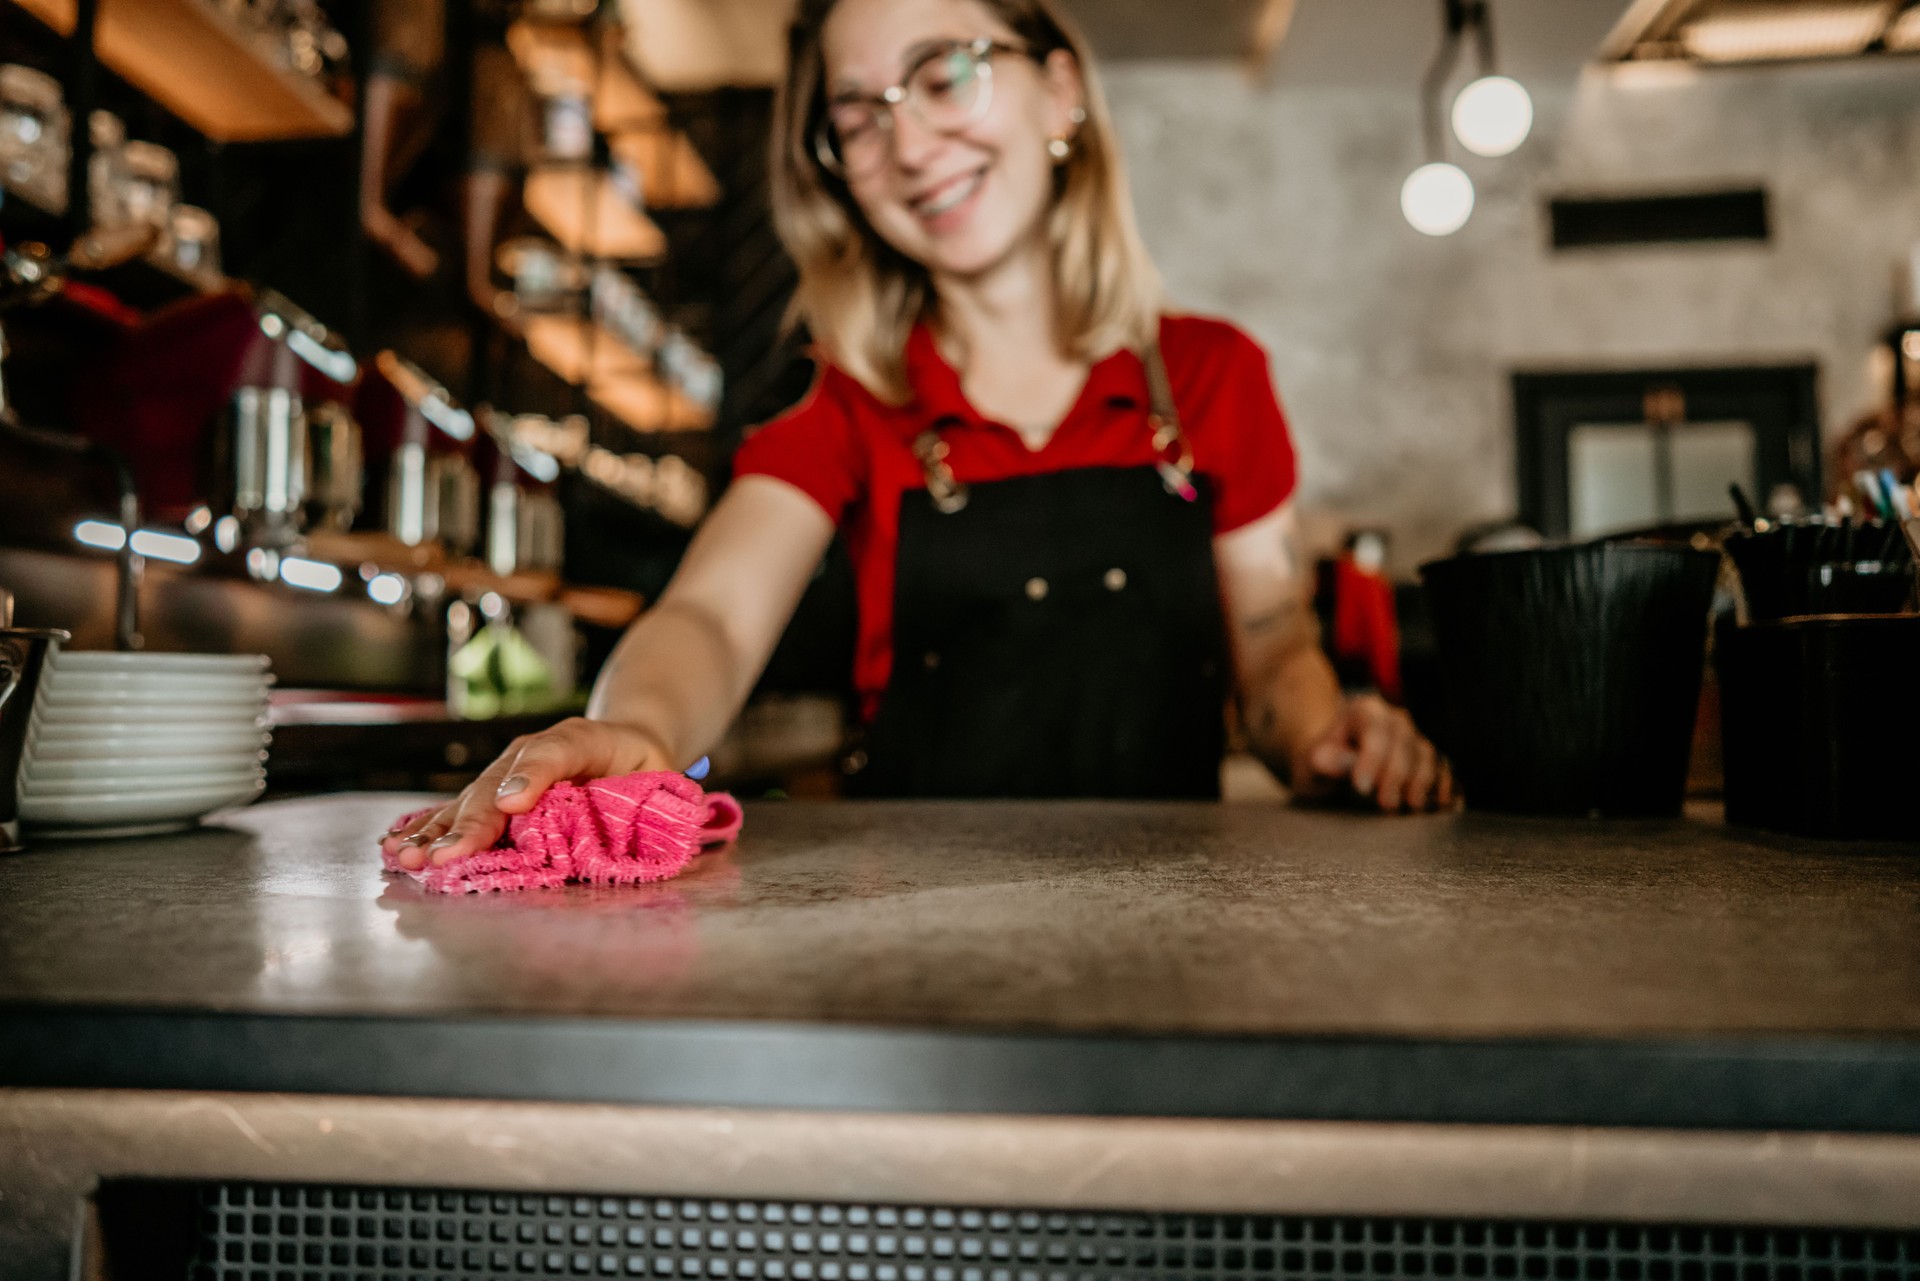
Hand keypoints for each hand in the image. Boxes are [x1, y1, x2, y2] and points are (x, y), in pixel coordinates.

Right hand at [380, 717, 675, 869]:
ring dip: (437, 832)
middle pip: (496, 787)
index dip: (532, 777)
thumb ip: (631, 794)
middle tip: (443, 856)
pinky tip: (397, 846)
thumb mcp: (654, 771)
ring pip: (469, 801)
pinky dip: (429, 829)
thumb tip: (569, 821)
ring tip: (407, 857)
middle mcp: (533, 754)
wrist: (627, 743)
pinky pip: (458, 811)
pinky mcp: (494, 794)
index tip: (512, 805)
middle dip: (468, 825)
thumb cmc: (642, 765)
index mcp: (580, 741)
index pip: (554, 753)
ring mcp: (508, 772)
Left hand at [1293, 694, 1453, 812]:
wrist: (1337, 767)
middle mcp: (1397, 720)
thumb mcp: (1311, 763)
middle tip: (1386, 805)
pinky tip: (1445, 805)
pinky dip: (1447, 786)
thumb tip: (1324, 758)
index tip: (1360, 787)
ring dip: (1423, 782)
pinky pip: (1445, 769)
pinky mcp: (1431, 760)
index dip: (1371, 759)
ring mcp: (1417, 738)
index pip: (1374, 730)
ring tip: (1412, 807)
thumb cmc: (1323, 764)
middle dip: (1397, 775)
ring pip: (1429, 755)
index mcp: (1365, 711)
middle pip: (1405, 742)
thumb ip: (1322, 760)